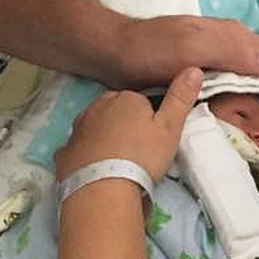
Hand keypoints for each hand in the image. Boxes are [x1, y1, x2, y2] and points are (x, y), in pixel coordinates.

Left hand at [56, 67, 203, 183]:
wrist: (102, 189)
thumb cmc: (141, 157)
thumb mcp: (171, 128)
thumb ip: (181, 99)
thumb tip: (194, 69)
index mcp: (125, 99)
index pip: (140, 102)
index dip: (149, 120)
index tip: (154, 139)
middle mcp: (97, 107)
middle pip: (115, 111)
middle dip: (124, 125)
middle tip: (137, 152)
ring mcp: (77, 129)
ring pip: (95, 127)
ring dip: (104, 139)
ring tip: (117, 163)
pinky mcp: (64, 151)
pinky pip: (78, 149)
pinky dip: (85, 156)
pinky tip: (94, 171)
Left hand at [105, 15, 258, 112]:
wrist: (112, 52)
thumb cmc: (148, 49)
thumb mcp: (189, 47)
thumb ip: (229, 51)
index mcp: (234, 37)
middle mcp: (231, 46)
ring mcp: (218, 60)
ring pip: (254, 82)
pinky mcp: (204, 74)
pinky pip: (235, 89)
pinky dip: (245, 105)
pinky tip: (243, 123)